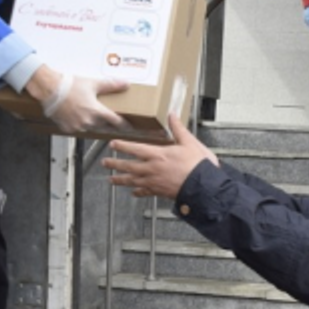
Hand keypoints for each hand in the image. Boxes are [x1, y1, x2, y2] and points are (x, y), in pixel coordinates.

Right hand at [29, 69, 127, 134]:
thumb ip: (111, 85)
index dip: (124, 125)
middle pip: (105, 127)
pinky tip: (81, 118)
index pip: (116, 122)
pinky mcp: (68, 128)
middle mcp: (88, 122)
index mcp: (96, 111)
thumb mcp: (93, 83)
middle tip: (114, 123)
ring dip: (96, 125)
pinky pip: (79, 129)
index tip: (129, 127)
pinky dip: (82, 125)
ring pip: (92, 129)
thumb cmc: (69, 86)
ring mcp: (77, 126)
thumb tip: (125, 84)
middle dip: (111, 126)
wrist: (50, 89)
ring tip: (97, 118)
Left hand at [103, 115, 217, 199]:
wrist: (203, 186)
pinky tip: (134, 193)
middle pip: (128, 166)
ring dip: (120, 180)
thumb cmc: (197, 165)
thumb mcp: (189, 142)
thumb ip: (178, 129)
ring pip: (132, 181)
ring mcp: (154, 182)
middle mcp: (152, 169)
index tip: (112, 144)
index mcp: (158, 155)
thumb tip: (172, 115)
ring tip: (111, 180)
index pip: (135, 149)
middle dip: (115, 164)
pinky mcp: (159, 192)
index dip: (122, 146)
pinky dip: (138, 192)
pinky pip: (144, 192)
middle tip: (105, 163)